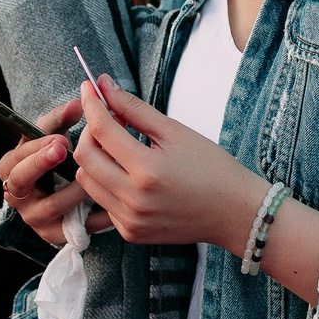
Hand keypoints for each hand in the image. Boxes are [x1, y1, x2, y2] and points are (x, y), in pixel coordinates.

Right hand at [0, 95, 113, 247]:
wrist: (64, 192)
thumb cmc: (57, 154)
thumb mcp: (54, 134)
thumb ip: (62, 119)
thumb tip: (77, 102)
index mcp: (12, 166)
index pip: (15, 157)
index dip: (36, 148)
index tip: (61, 138)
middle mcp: (17, 193)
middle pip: (20, 182)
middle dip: (41, 164)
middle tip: (64, 150)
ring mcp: (35, 216)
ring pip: (52, 205)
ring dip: (74, 189)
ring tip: (95, 176)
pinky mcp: (55, 234)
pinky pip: (74, 227)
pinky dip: (95, 216)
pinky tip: (114, 204)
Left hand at [72, 74, 264, 248]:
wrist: (234, 213)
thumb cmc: (212, 167)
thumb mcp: (175, 132)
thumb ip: (135, 108)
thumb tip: (103, 85)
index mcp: (148, 170)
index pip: (102, 130)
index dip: (91, 104)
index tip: (88, 87)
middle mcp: (134, 199)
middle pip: (85, 157)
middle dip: (89, 131)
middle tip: (109, 119)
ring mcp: (130, 221)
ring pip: (87, 182)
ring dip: (95, 158)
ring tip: (120, 146)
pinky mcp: (131, 233)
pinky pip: (102, 202)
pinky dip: (107, 182)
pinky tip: (128, 172)